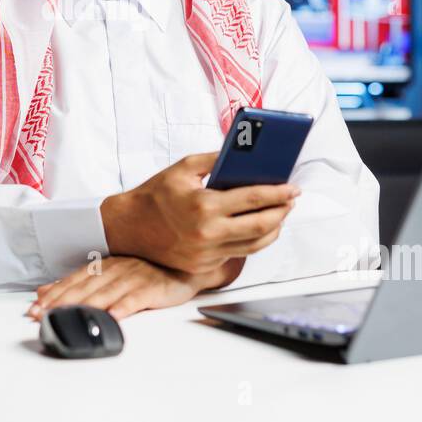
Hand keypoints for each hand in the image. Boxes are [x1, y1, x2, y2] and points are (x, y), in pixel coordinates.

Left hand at [27, 256, 243, 321]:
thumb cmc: (149, 269)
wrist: (187, 264)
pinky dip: (124, 306)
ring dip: (85, 306)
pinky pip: (137, 298)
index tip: (35, 308)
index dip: (54, 294)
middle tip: (41, 315)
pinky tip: (113, 315)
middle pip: (84, 287)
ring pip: (105, 292)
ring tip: (68, 318)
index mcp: (106, 265)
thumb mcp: (111, 272)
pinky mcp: (154, 287)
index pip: (74, 280)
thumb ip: (79, 281)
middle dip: (61, 302)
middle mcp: (117, 268)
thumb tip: (44, 290)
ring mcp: (135, 277)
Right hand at [99, 152, 299, 274]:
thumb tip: (247, 155)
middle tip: (292, 200)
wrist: (127, 227)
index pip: (253, 200)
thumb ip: (216, 159)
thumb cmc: (155, 194)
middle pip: (261, 226)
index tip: (293, 188)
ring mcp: (206, 254)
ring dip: (273, 229)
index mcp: (204, 206)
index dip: (278, 193)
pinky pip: (237, 254)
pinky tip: (257, 228)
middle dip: (282, 212)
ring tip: (279, 214)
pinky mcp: (203, 266)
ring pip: (254, 245)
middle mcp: (208, 233)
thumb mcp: (184, 168)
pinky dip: (251, 241)